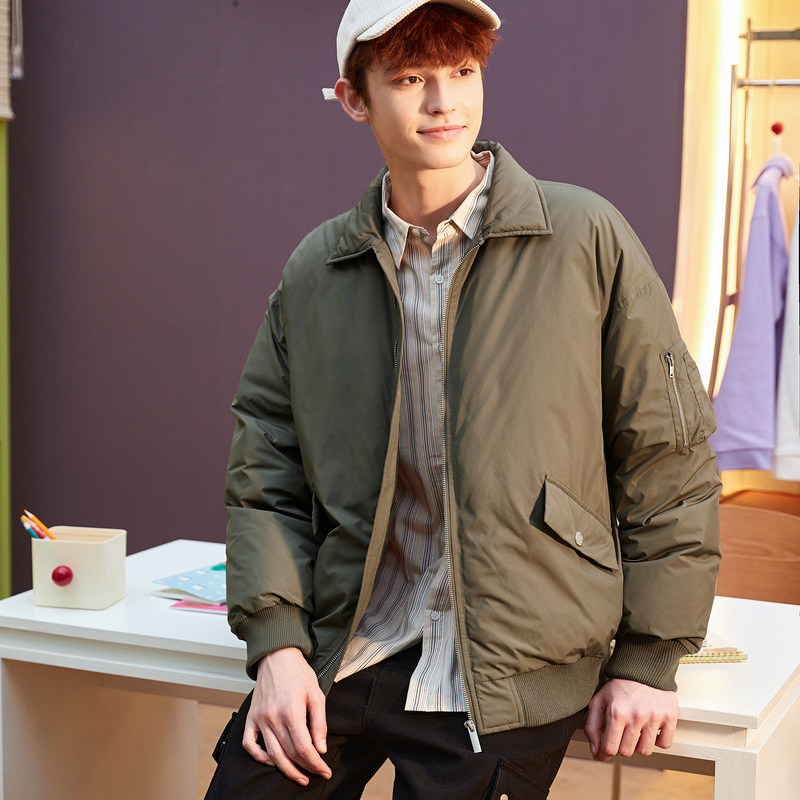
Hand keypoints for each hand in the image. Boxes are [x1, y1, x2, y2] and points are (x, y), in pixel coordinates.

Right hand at [243, 647, 330, 785]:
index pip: (304, 749)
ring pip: (271, 755)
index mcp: (291, 711)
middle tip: (315, 775)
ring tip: (299, 776)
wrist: (277, 656)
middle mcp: (273, 718)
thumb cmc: (299, 673)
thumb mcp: (316, 694)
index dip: (316, 764)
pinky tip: (272, 761)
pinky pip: (250, 745)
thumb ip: (319, 723)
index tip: (325, 771)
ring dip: (286, 770)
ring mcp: (260, 719)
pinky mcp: (251, 717)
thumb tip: (321, 749)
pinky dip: (260, 757)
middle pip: (289, 754)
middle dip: (304, 769)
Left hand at [583, 678, 677, 760]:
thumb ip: (592, 727)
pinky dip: (657, 741)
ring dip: (639, 744)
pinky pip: (664, 744)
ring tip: (636, 730)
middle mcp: (636, 716)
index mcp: (617, 712)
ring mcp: (655, 717)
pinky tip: (650, 729)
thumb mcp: (599, 701)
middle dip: (621, 746)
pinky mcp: (670, 717)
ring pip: (645, 751)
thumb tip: (595, 752)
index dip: (605, 753)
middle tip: (621, 734)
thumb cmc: (619, 686)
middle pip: (627, 752)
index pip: (610, 748)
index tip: (604, 752)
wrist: (644, 668)